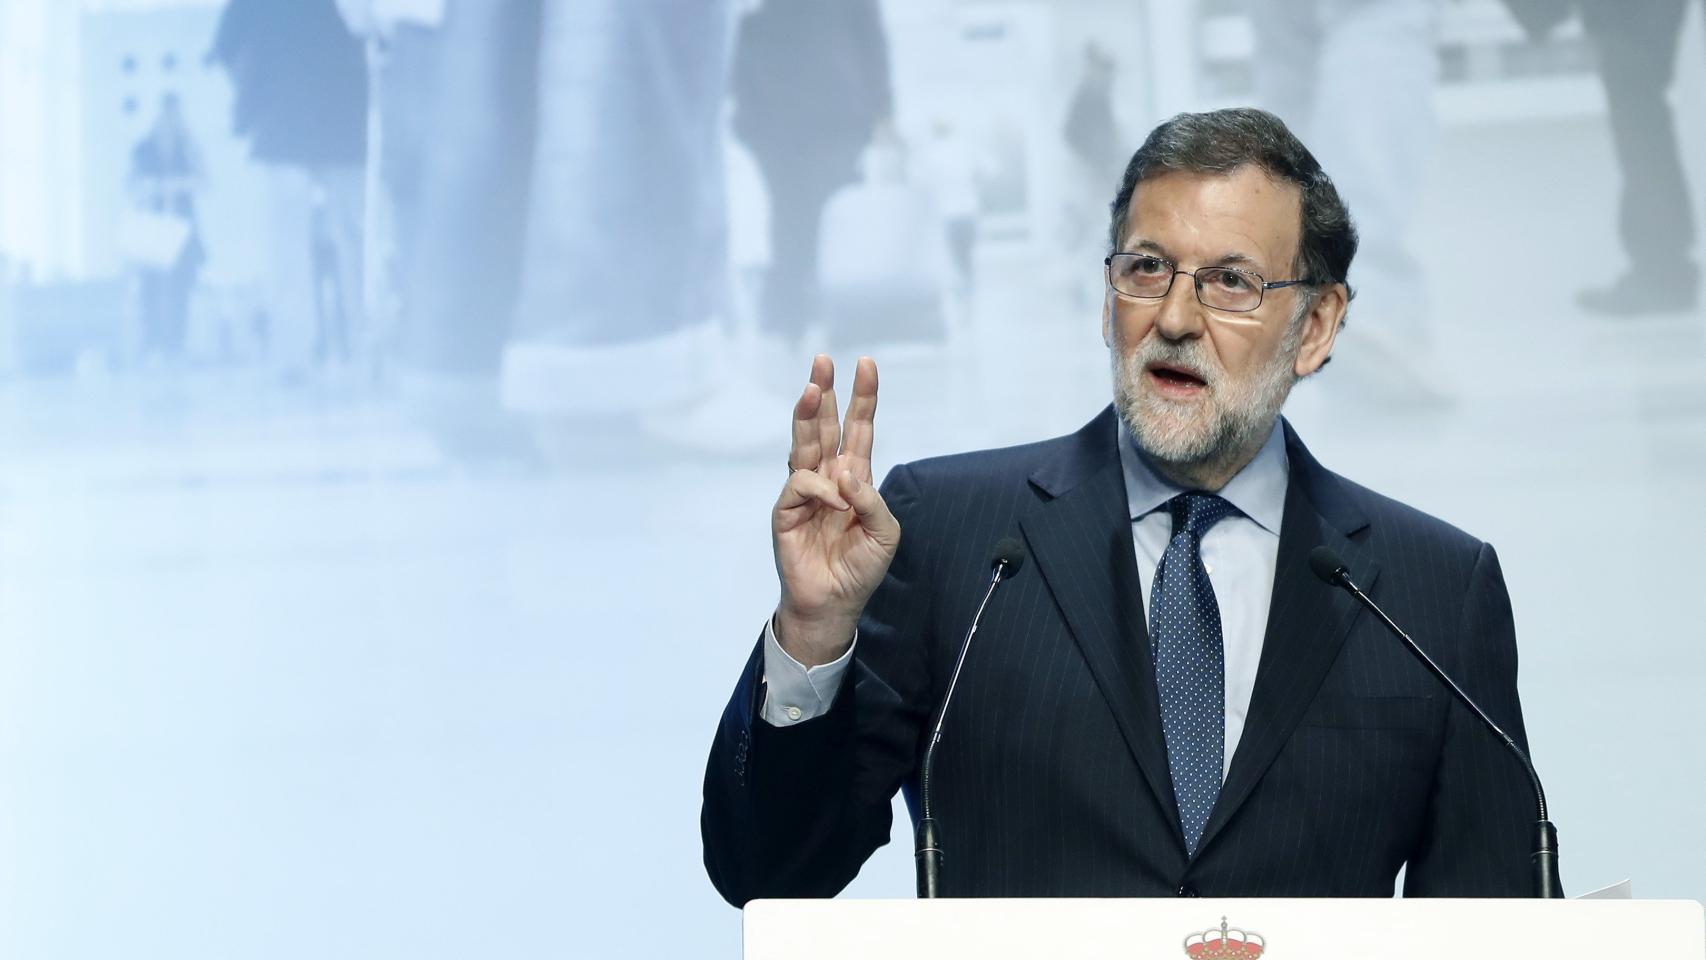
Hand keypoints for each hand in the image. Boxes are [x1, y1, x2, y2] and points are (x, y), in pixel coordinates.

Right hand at [773, 355, 898, 665]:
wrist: (834, 602)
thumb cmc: (860, 567)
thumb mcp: (885, 533)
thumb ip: (873, 501)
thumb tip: (848, 475)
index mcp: (854, 477)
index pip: (858, 429)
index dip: (862, 398)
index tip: (866, 365)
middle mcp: (828, 477)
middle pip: (824, 425)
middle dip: (825, 392)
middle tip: (823, 361)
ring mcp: (805, 492)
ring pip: (804, 443)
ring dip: (806, 414)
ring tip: (811, 387)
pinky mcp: (787, 511)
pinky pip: (802, 485)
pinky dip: (821, 490)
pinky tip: (835, 504)